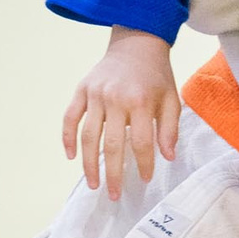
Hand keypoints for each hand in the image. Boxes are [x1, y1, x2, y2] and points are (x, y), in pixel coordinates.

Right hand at [61, 27, 179, 201]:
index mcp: (140, 101)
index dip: (142, 164)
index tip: (144, 179)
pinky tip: (71, 157)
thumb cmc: (156, 75)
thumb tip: (167, 157)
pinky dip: (67, 138)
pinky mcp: (82, 90)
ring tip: (93, 184)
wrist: (137, 43)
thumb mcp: (171, 99)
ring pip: (88, 136)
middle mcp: (115, 99)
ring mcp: (95, 95)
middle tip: (114, 195)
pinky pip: (70, 118)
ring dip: (89, 163)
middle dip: (113, 173)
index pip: (140, 142)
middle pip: (111, 144)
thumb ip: (169, 128)